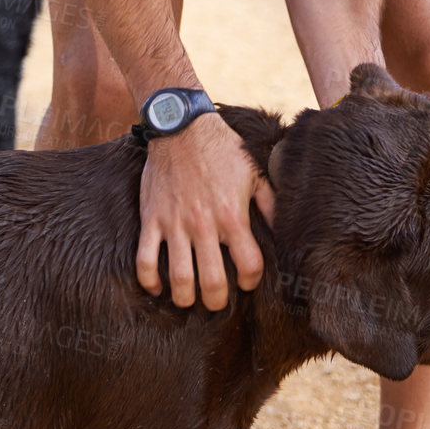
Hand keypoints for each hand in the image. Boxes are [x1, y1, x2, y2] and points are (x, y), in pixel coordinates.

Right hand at [136, 113, 274, 309]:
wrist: (180, 127)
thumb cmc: (221, 148)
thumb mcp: (254, 172)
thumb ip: (270, 203)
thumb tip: (285, 227)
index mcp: (232, 215)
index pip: (249, 266)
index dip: (251, 280)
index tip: (247, 280)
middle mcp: (204, 225)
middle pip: (212, 282)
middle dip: (217, 301)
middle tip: (217, 301)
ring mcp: (174, 224)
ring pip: (179, 278)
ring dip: (185, 298)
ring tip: (190, 300)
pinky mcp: (151, 219)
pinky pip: (145, 260)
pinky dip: (149, 281)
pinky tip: (158, 287)